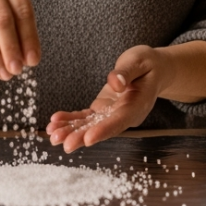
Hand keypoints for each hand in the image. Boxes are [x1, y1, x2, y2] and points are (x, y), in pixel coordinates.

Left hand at [46, 45, 170, 152]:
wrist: (152, 70)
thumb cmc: (147, 64)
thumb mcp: (138, 62)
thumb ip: (126, 73)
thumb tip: (115, 84)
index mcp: (137, 106)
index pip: (119, 121)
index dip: (104, 130)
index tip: (88, 138)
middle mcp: (124, 115)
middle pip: (102, 129)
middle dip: (81, 136)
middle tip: (63, 143)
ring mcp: (112, 114)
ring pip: (90, 126)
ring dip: (71, 131)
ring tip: (52, 136)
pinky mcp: (103, 110)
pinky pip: (86, 117)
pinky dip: (71, 120)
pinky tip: (55, 122)